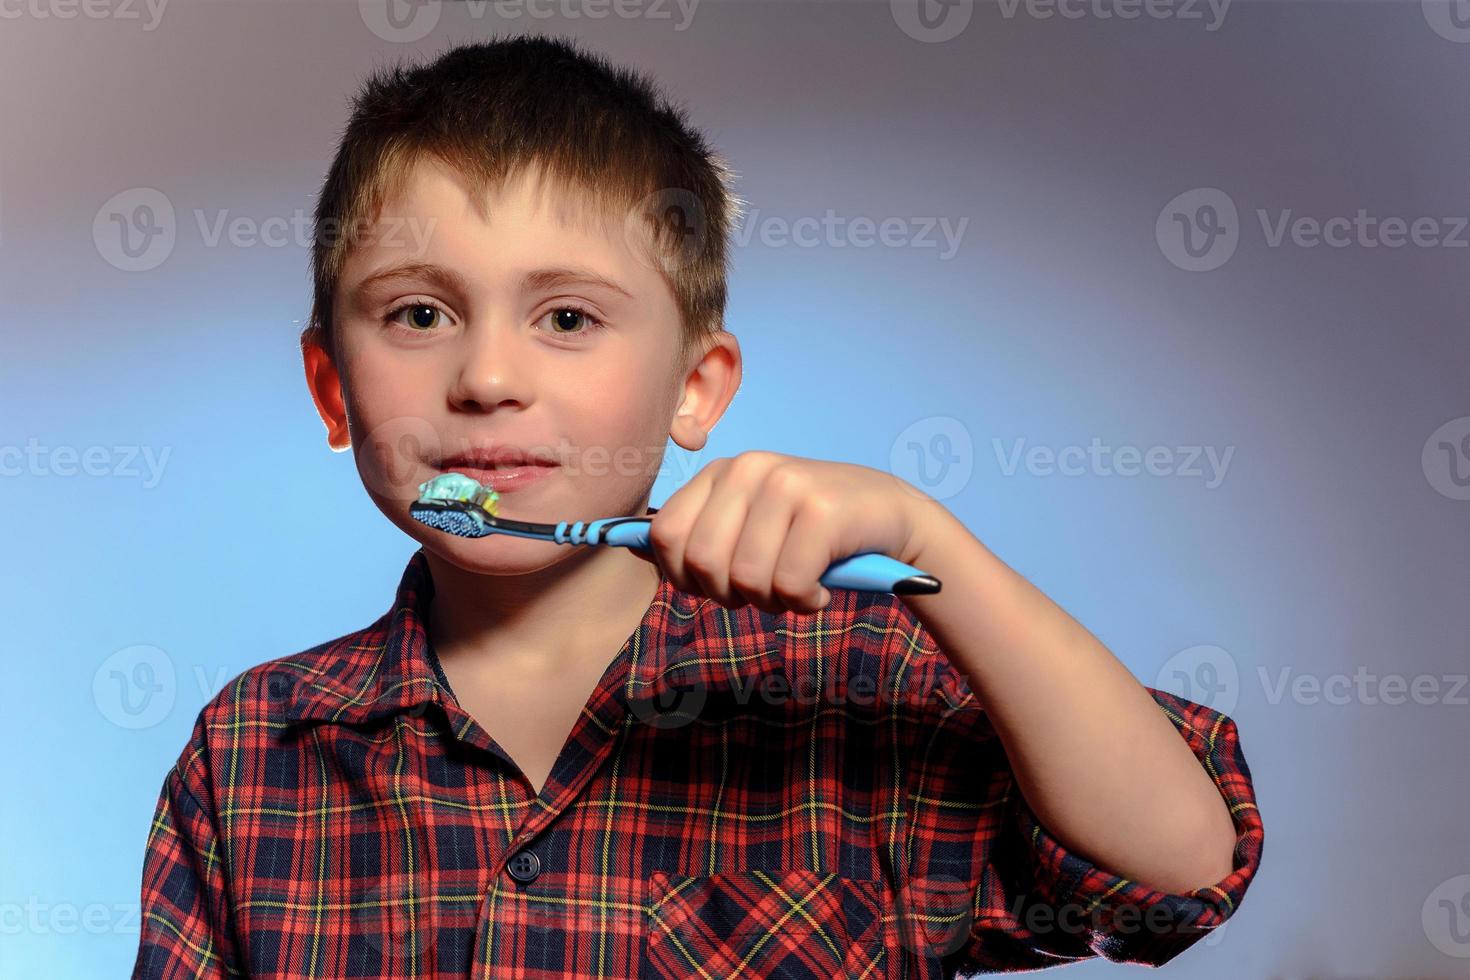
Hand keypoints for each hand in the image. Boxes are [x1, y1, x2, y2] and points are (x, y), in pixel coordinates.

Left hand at [635, 450, 936, 614]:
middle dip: (729, 595)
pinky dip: (804, 603)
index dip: (683, 578)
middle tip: (764, 593)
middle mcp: (749, 468)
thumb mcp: (751, 523)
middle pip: (700, 562)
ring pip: (745, 578)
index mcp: (722, 472)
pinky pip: (788, 584)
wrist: (892, 517)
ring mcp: (786, 485)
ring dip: (772, 602)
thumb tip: (627, 549)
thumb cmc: (813, 533)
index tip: (718, 587)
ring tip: (797, 589)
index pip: (664, 536)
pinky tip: (820, 591)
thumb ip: (701, 533)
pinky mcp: (822, 510)